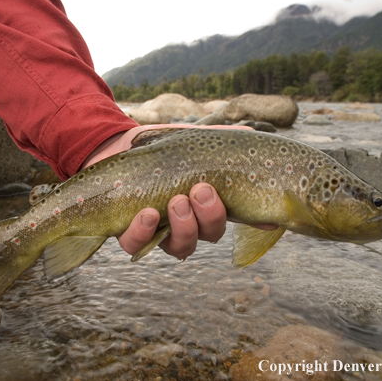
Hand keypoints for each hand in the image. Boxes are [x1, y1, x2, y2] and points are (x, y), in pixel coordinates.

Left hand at [82, 124, 249, 259]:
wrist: (116, 143)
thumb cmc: (159, 146)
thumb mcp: (191, 138)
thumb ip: (219, 137)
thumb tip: (250, 133)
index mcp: (206, 204)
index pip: (235, 216)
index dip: (253, 221)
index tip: (264, 216)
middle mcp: (187, 223)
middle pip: (209, 235)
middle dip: (210, 216)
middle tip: (201, 190)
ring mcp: (160, 232)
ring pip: (181, 247)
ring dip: (185, 227)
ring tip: (178, 201)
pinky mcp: (129, 232)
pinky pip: (138, 244)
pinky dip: (144, 232)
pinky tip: (148, 214)